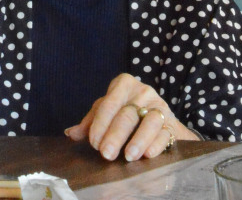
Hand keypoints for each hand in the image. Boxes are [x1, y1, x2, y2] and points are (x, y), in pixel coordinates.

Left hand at [64, 73, 197, 161]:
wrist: (158, 116)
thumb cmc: (126, 111)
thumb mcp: (107, 110)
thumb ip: (90, 122)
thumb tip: (70, 133)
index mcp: (123, 84)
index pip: (109, 103)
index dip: (100, 123)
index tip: (94, 143)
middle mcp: (143, 92)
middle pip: (128, 114)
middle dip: (115, 135)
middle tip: (106, 154)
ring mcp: (159, 106)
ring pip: (150, 121)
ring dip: (138, 140)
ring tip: (128, 156)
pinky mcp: (172, 123)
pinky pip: (165, 132)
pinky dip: (156, 144)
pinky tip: (147, 155)